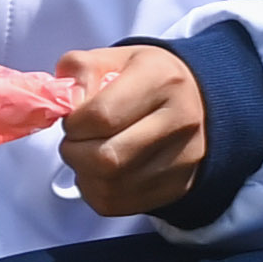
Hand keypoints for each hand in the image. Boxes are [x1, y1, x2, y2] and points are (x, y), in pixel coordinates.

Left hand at [53, 42, 212, 217]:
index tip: (72, 118)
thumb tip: (67, 101)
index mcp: (163, 80)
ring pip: (109, 187)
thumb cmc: (146, 79)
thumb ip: (80, 70)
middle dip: (75, 152)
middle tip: (76, 139)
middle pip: (108, 159)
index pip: (102, 116)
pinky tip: (101, 171)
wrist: (195, 101)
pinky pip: (116, 204)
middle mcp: (180, 122)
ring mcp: (183, 160)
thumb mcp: (112, 58)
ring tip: (88, 153)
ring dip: (83, 173)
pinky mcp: (176, 188)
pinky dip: (96, 190)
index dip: (73, 122)